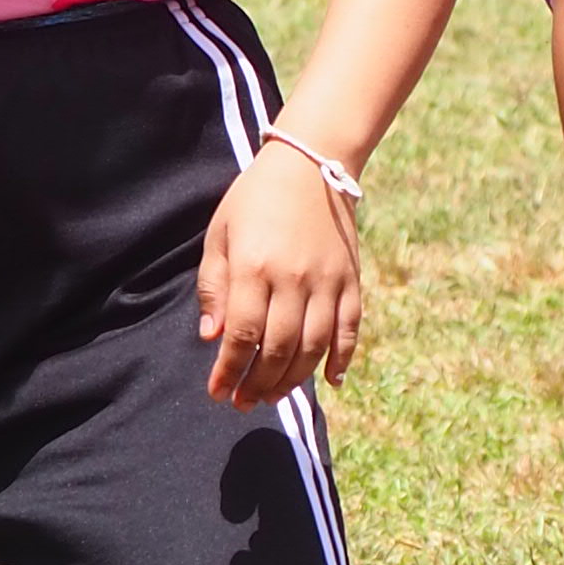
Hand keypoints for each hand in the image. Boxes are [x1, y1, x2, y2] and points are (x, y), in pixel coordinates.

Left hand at [198, 142, 362, 404]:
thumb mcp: (220, 234)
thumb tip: (212, 336)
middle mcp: (293, 280)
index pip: (242, 336)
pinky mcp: (351, 280)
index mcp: (255, 268)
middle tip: (244, 402)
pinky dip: (342, 359)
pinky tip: (330, 381)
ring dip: (293, 380)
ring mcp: (327, 282)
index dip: (229, 371)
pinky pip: (350, 329)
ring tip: (273, 395)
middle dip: (258, 384)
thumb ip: (214, 286)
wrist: (311, 162)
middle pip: (278, 349)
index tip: (218, 392)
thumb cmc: (255, 198)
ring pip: (314, 347)